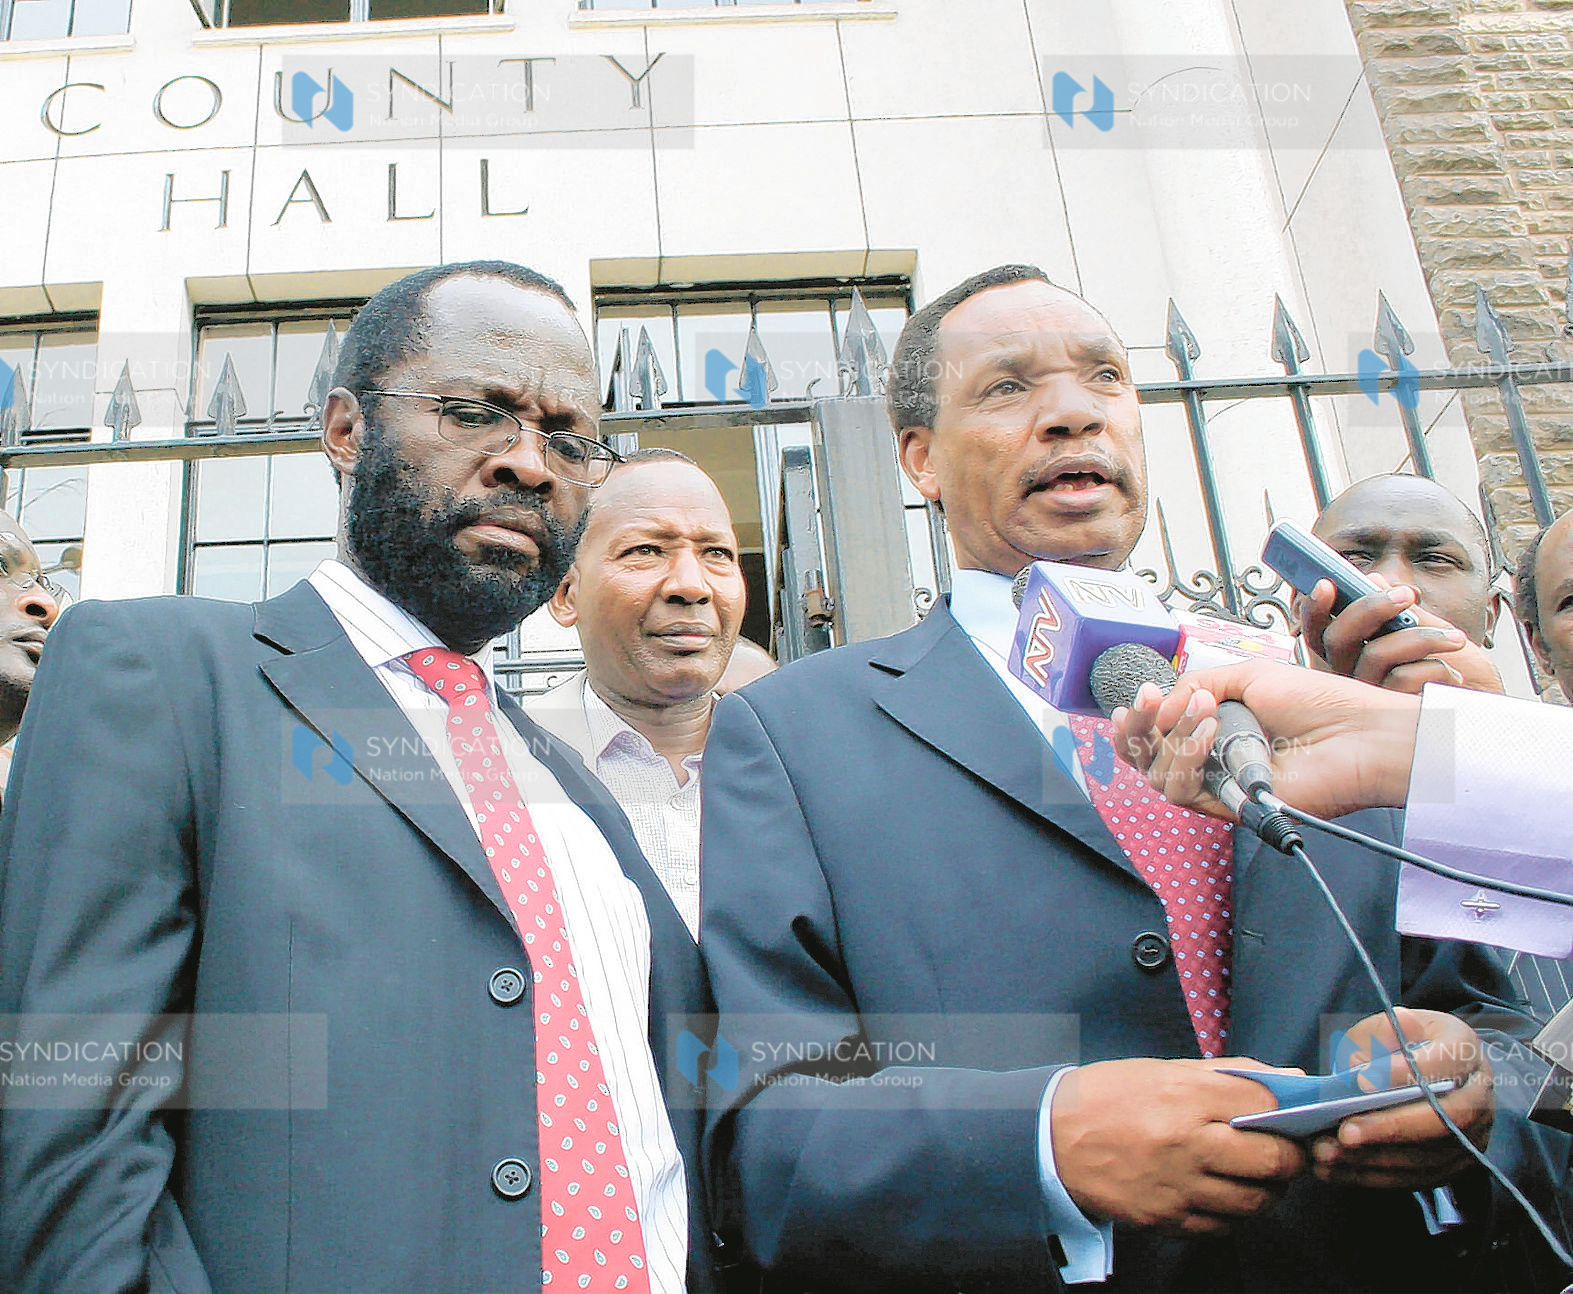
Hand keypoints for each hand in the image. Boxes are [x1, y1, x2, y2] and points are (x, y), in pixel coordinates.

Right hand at [1051, 1057, 1306, 1234]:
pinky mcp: (1165, 1218)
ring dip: (1267, 1190)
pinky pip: (1223, 1226)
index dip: (1290, 1111)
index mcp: (1183, 1094)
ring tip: (1256, 1175)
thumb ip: (1227, 1076)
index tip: (1293, 1117)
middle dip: (1291, 1158)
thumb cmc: (1106, 1098)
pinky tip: (1222, 1194)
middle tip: (1287, 1152)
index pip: (1264, 1102)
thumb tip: (1288, 1081)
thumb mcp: (1162, 1070)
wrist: (1049, 1138)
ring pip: (1255, 1200)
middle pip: (1272, 1159)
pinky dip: (1234, 1213)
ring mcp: (1176, 1186)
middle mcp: (1184, 1142)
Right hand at [1111, 660, 1420, 820]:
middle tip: (1145, 704)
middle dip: (1134, 729)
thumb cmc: (1317, 702)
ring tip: (1205, 710)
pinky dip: (1187, 758)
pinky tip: (1210, 733)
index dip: (1138, 718)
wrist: (1357, 733)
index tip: (1142, 695)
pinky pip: (1182, 791)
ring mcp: (1217, 785)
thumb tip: (1161, 703)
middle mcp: (1210, 759)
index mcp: (1212, 728)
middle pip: (1143, 757)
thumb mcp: (1248, 676)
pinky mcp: (1228, 808)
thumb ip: (1197, 683)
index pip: (1155, 732)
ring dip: (1172, 737)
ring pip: (1157, 774)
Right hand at [1299, 578, 1503, 695]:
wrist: (1483, 708)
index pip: (1319, 631)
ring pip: (1375, 654)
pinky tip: (1454, 677)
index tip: (1327, 584)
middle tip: (1405, 594)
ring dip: (1420, 637)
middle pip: (1337, 639)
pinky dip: (1436, 668)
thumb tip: (1372, 579)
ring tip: (1455, 638)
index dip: (1314, 609)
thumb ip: (1399, 610)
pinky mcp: (1390, 713)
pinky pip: (1403, 677)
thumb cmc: (1456, 672)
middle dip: (1370, 608)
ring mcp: (1367, 696)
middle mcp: (1350, 677)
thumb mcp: (1429, 630)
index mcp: (1352, 655)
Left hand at [1311, 1007, 1493, 1190]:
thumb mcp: (1382, 1027)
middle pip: (1444, 1120)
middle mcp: (1478, 1095)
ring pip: (1430, 1156)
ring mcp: (1473, 1134)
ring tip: (1328, 1153)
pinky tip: (1337, 1170)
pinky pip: (1419, 1177)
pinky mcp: (1456, 1163)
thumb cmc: (1394, 1044)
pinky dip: (1375, 1176)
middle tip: (1344, 1133)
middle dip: (1390, 1129)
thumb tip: (1391, 1033)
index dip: (1403, 1073)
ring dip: (1375, 1159)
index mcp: (1463, 1049)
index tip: (1361, 1082)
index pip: (1443, 1063)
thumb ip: (1382, 1032)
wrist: (1414, 1068)